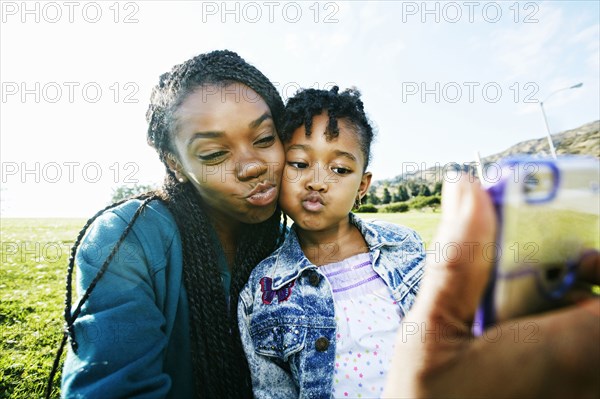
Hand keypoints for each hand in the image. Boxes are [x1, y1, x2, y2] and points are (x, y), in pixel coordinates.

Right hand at [383, 175, 599, 398]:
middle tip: (546, 287)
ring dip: (570, 315)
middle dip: (582, 286)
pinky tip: (522, 352)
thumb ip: (458, 259)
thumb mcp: (431, 331)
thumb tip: (467, 187)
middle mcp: (593, 377)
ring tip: (522, 325)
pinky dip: (566, 343)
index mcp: (574, 351)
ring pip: (590, 334)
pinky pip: (582, 360)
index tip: (573, 259)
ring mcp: (583, 389)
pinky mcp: (572, 394)